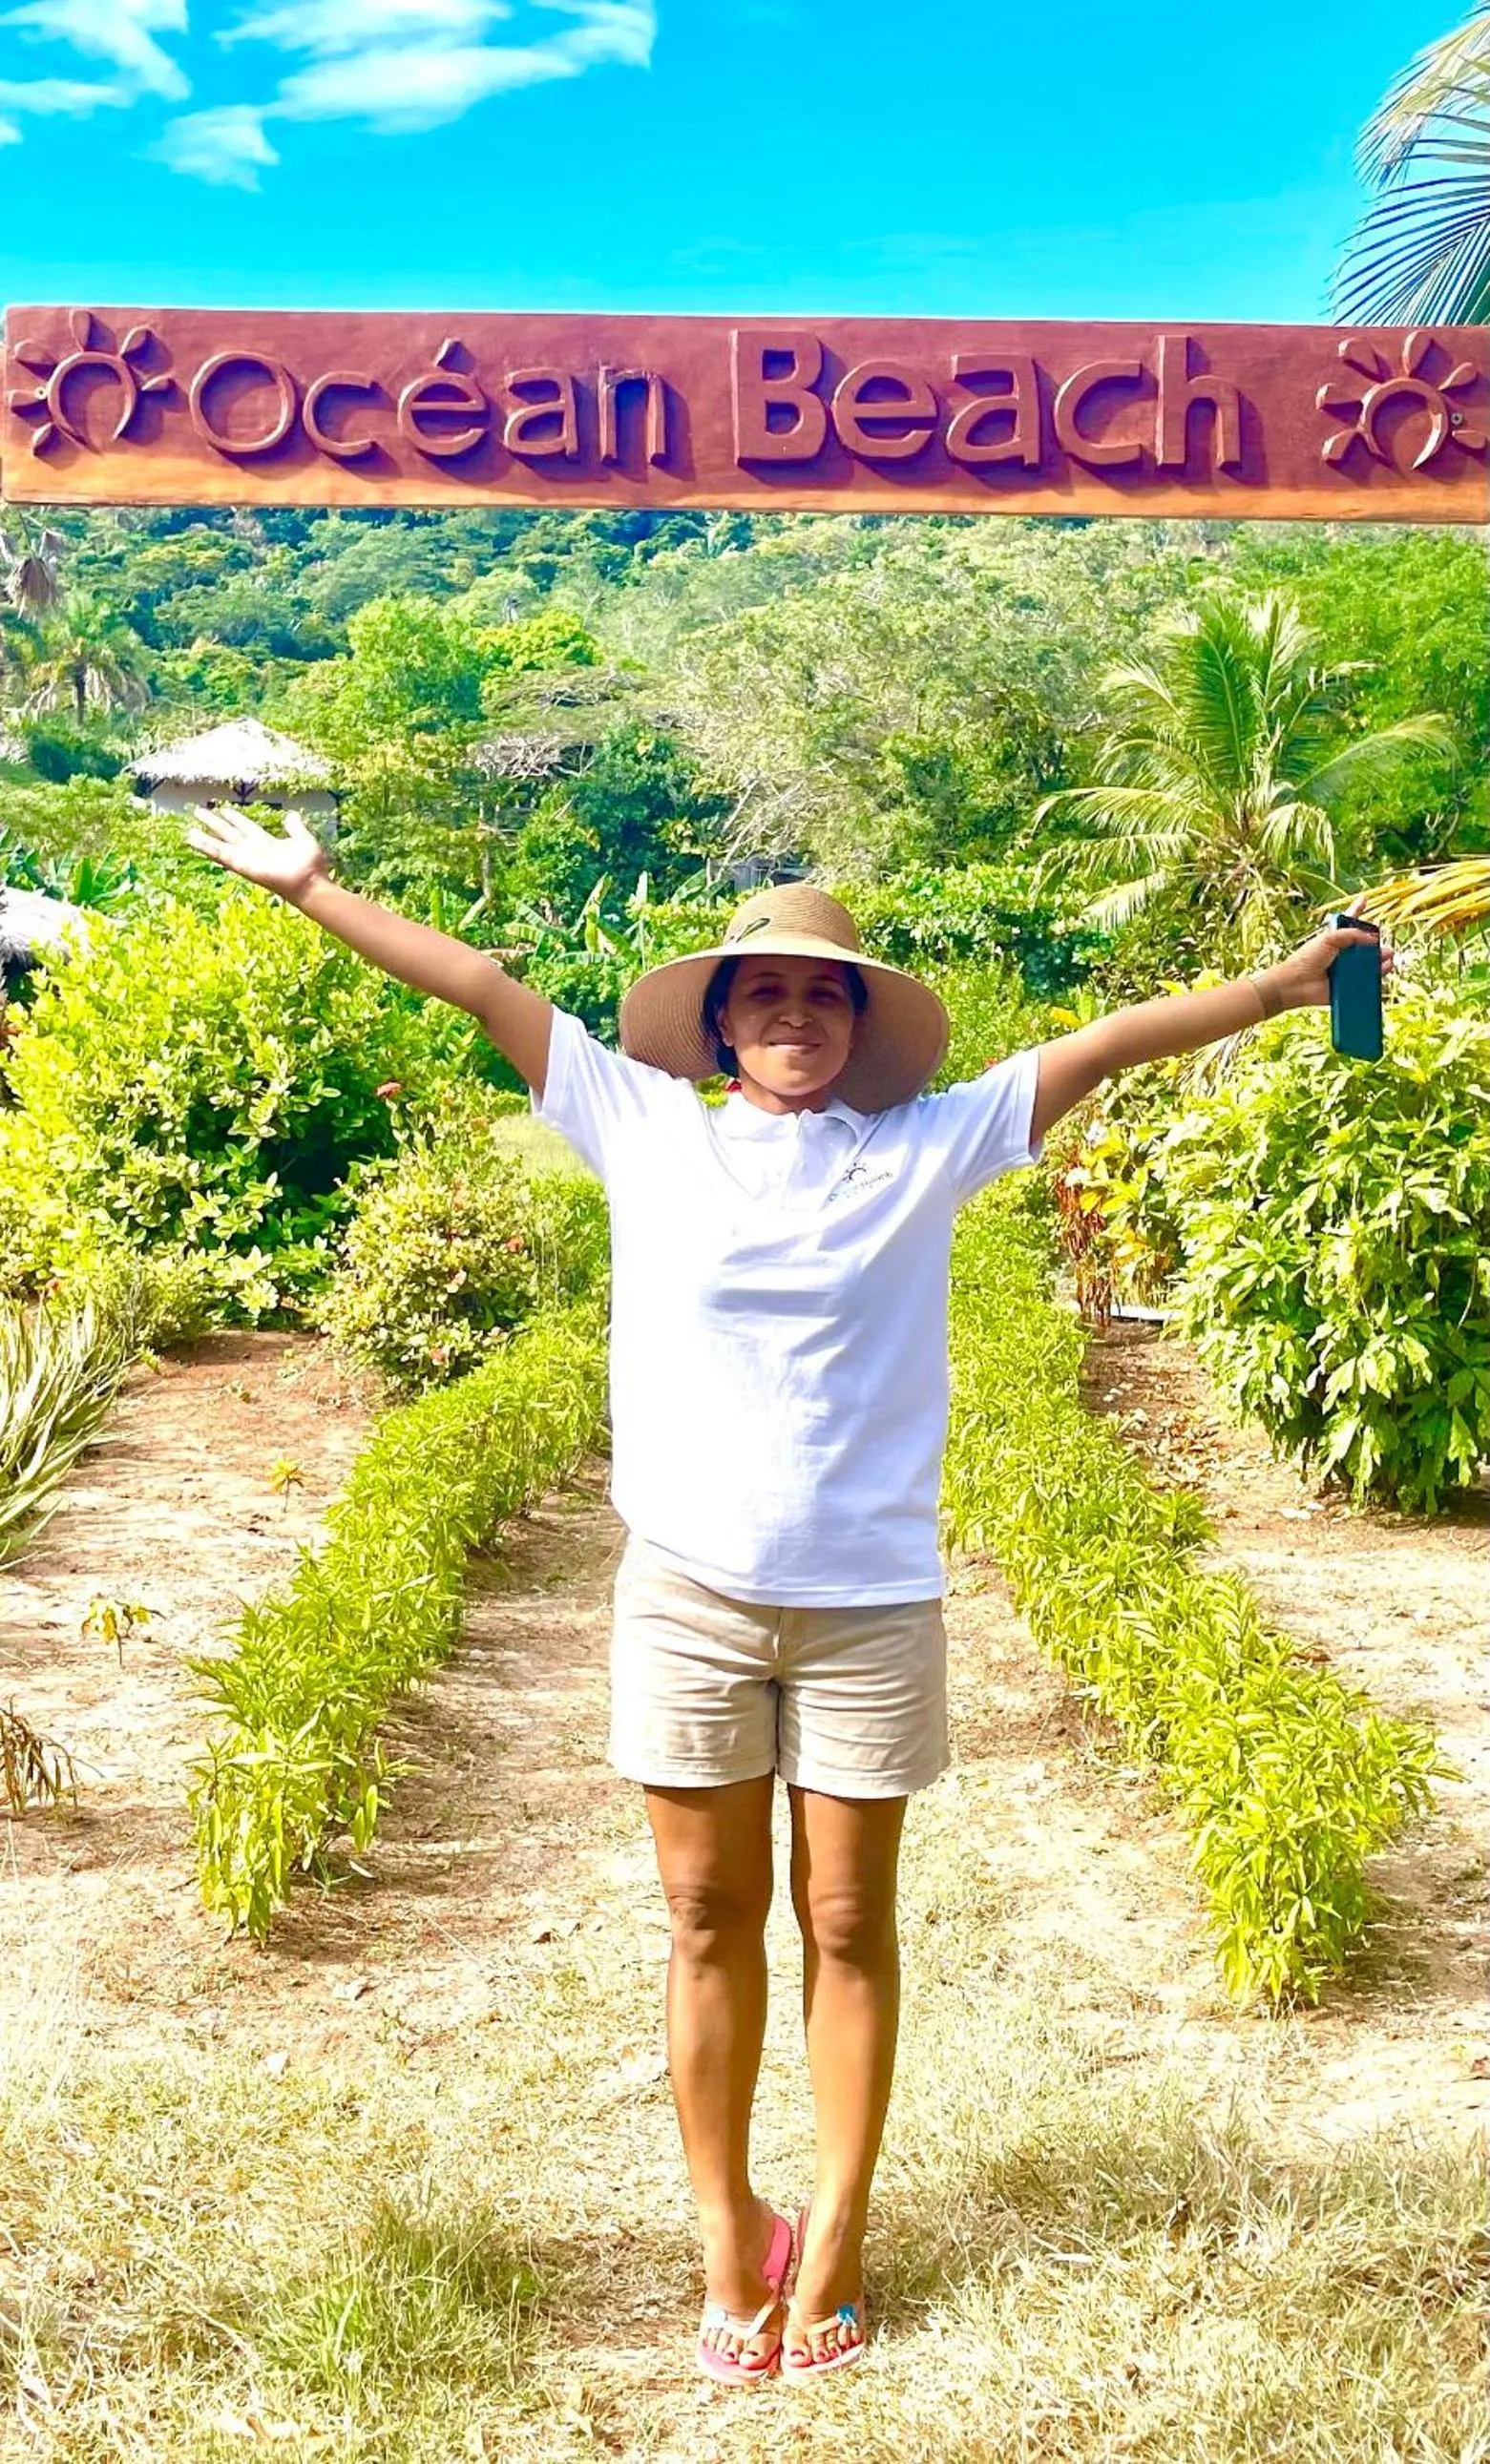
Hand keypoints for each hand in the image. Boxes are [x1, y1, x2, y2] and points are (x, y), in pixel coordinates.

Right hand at [184, 804, 329, 904]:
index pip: (245, 827)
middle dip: (214, 823)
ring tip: (188, 831)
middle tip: (198, 812)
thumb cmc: (310, 865)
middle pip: (228, 833)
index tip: (223, 809)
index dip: (234, 818)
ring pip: (220, 845)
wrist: (310, 882)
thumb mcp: (303, 839)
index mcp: (266, 842)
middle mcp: (253, 850)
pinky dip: (205, 847)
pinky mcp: (241, 865)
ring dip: (204, 838)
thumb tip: (291, 814)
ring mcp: (246, 858)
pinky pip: (220, 854)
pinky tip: (192, 840)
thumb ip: (295, 827)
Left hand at [1258, 919, 1392, 1013]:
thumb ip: (1351, 934)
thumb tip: (1372, 940)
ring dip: (1381, 960)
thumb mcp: (1329, 938)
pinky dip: (1377, 977)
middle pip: (1365, 946)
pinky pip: (1366, 981)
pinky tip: (1385, 970)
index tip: (1364, 898)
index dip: (1357, 910)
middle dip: (1377, 945)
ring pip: (1369, 964)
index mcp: (1335, 938)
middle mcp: (1342, 953)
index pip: (1349, 921)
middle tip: (1386, 948)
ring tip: (1389, 958)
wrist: (1296, 983)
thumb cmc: (1308, 958)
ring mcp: (1346, 969)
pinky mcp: (1347, 986)